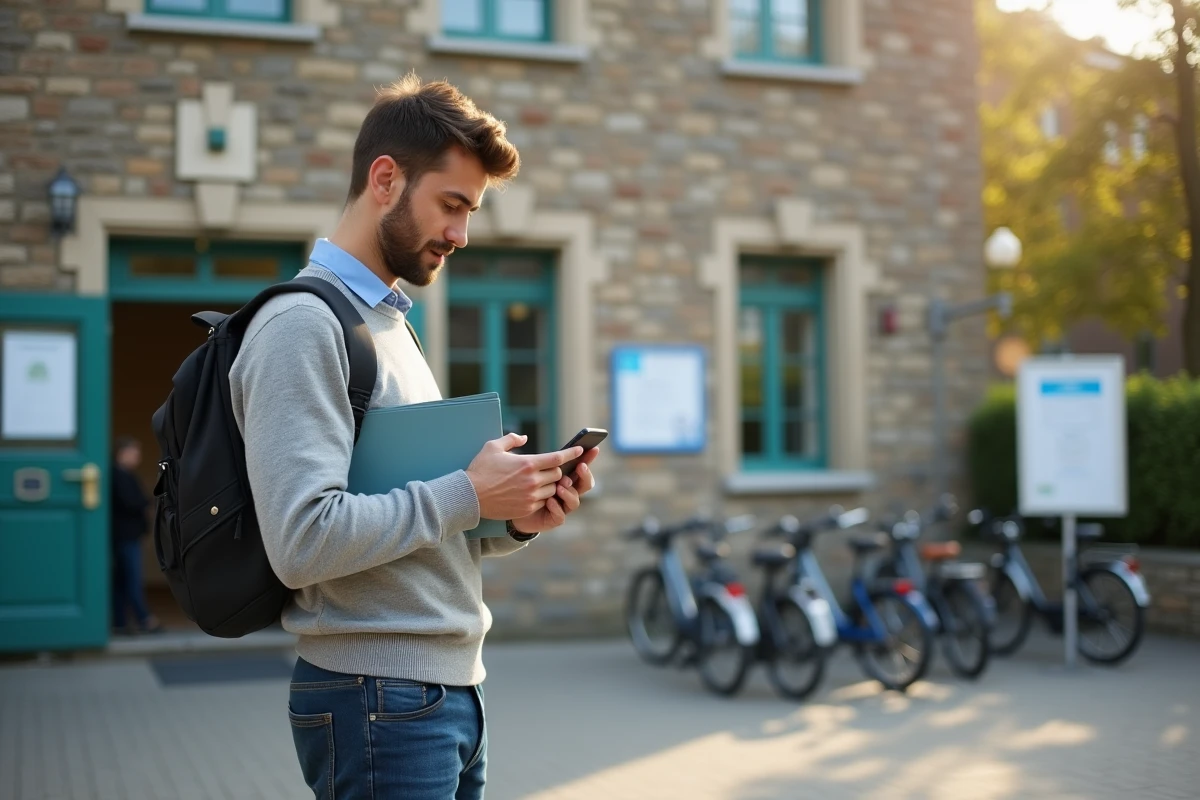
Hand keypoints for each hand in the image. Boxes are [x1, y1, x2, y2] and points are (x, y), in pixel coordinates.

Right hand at [465, 433, 582, 520]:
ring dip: (550, 484)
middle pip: (557, 474)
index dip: (571, 453)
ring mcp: (531, 497)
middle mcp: (533, 481)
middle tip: (549, 468)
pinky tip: (531, 492)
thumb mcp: (493, 447)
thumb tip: (524, 437)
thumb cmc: (480, 470)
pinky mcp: (527, 509)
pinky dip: (541, 496)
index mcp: (528, 463)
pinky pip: (543, 501)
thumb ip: (511, 439)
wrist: (469, 496)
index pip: (557, 457)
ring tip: (539, 480)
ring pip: (552, 489)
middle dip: (555, 470)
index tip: (580, 450)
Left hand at [510, 447, 598, 533]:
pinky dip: (557, 509)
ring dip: (570, 492)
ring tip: (560, 485)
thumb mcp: (518, 467)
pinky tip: (550, 501)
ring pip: (574, 500)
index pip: (580, 466)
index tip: (592, 449)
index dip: (588, 458)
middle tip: (580, 467)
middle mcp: (565, 491)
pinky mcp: (552, 519)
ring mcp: (561, 506)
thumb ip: (518, 450)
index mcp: (562, 476)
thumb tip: (524, 437)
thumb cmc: (513, 485)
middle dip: (584, 475)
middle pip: (584, 484)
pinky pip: (560, 516)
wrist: (507, 509)